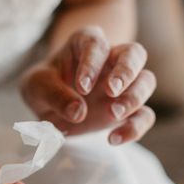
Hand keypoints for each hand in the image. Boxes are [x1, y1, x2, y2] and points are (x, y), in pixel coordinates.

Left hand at [20, 26, 155, 143]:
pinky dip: (135, 127)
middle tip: (111, 91)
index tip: (81, 86)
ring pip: (146, 81)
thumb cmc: (45, 85)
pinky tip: (113, 139)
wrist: (49, 106)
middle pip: (134, 54)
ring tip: (113, 114)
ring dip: (134, 97)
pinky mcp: (128, 110)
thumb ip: (54, 95)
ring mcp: (123, 84)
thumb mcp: (37, 86)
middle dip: (126, 71)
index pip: (97, 44)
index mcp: (86, 44)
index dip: (92, 63)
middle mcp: (111, 59)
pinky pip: (144, 116)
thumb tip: (78, 112)